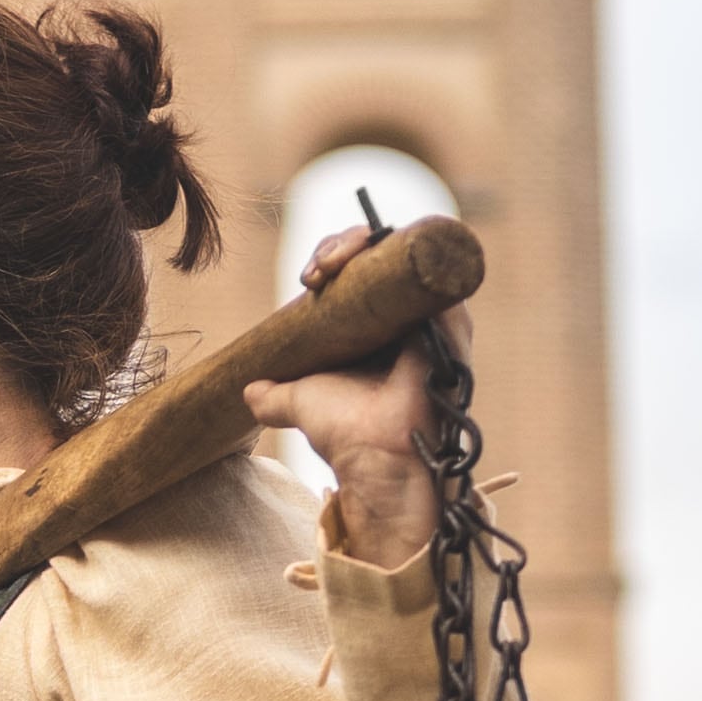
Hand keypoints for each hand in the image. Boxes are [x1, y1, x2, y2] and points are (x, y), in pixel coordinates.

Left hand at [242, 225, 469, 565]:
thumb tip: (249, 392)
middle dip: (346, 245)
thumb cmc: (344, 433)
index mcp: (379, 332)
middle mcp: (409, 322)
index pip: (360, 275)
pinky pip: (434, 270)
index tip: (307, 279)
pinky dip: (405, 250)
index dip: (333, 261)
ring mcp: (433, 320)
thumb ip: (273, 397)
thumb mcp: (296, 403)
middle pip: (383, 257)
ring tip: (335, 259)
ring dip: (369, 242)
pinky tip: (371, 250)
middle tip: (319, 268)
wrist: (375, 457)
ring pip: (405, 254)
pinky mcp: (452, 324)